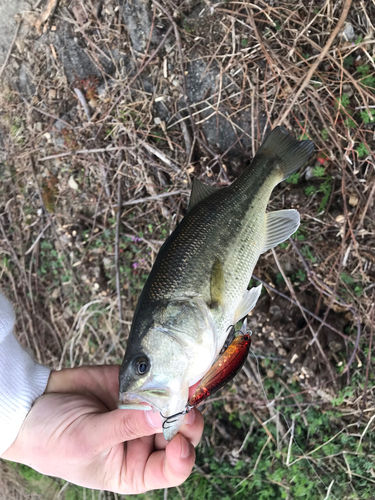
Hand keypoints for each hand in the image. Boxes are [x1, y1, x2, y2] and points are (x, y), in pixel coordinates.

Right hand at [1, 365, 203, 493]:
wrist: (30, 407)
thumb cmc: (51, 440)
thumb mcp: (87, 440)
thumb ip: (125, 427)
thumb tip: (162, 414)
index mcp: (133, 468)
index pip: (171, 468)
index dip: (182, 456)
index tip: (179, 439)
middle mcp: (142, 441)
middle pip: (181, 433)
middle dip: (187, 420)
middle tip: (185, 405)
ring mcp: (139, 411)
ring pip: (173, 404)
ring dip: (179, 396)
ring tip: (177, 385)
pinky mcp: (133, 386)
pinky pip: (156, 380)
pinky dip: (163, 375)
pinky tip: (163, 370)